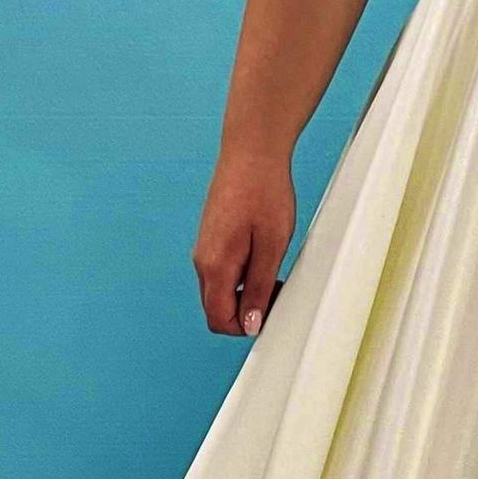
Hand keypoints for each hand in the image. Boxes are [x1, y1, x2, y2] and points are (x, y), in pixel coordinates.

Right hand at [193, 146, 296, 336]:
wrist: (251, 151)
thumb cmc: (264, 191)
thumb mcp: (271, 246)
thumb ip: (258, 288)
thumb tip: (249, 323)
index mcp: (214, 265)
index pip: (218, 319)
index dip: (245, 326)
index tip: (270, 312)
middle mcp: (202, 259)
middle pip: (216, 307)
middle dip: (246, 310)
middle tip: (276, 289)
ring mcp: (204, 248)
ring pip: (220, 289)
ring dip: (245, 291)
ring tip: (272, 267)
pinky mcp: (212, 238)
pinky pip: (222, 270)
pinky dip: (241, 274)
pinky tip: (262, 254)